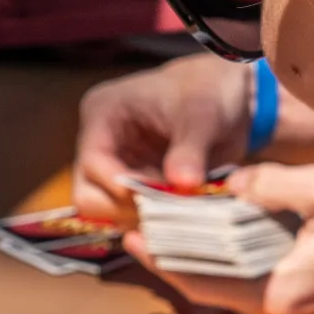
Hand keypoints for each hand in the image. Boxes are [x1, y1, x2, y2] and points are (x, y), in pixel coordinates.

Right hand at [72, 57, 251, 222]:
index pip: (93, 162)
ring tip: (180, 213)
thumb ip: (191, 149)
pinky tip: (182, 217)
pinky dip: (154, 224)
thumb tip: (184, 183)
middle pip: (89, 196)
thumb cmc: (207, 90)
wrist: (224, 95)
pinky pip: (131, 217)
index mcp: (103, 114)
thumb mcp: (203, 114)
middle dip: (126, 209)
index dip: (122, 186)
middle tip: (169, 209)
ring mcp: (115, 169)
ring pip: (107, 213)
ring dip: (141, 220)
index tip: (160, 196)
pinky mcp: (133, 188)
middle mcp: (100, 144)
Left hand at [129, 162, 313, 313]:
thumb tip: (225, 181)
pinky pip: (253, 294)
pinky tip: (220, 242)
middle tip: (145, 226)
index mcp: (279, 291)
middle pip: (209, 291)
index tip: (133, 234)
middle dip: (176, 258)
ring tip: (174, 230)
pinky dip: (232, 270)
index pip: (201, 281)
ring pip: (229, 294)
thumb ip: (267, 184)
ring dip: (203, 264)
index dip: (162, 257)